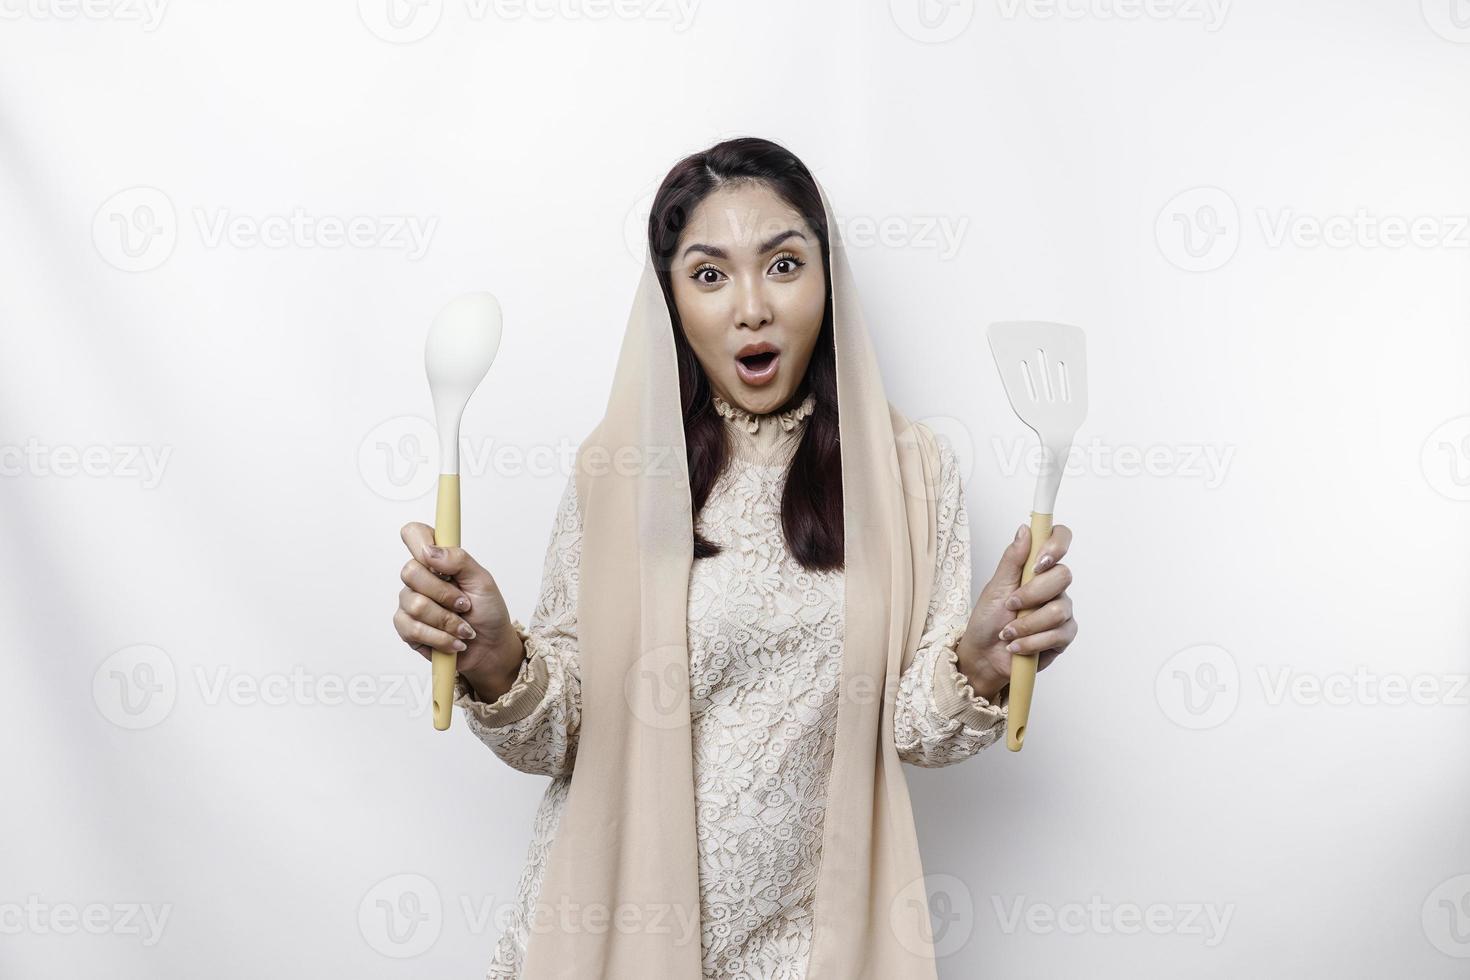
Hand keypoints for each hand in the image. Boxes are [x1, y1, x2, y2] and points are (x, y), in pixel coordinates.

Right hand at [393, 522, 525, 698]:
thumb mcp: (483, 581)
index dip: (419, 540)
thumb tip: (430, 551)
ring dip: (448, 621)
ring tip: (464, 628)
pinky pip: (414, 629)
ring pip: (416, 604)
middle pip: (410, 571)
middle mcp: (419, 578)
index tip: (433, 557)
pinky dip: (441, 638)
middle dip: (445, 594)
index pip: (414, 534)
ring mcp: (409, 602)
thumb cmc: (487, 611)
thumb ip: (459, 560)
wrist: (490, 648)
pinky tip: (454, 640)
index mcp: (438, 559)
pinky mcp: (406, 628)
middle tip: (465, 605)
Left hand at [955, 522, 1077, 700]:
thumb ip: (1012, 559)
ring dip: (1026, 624)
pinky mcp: (1064, 635)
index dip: (1057, 544)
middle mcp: (1054, 586)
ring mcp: (1062, 610)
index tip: (1039, 561)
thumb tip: (1025, 529)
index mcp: (1037, 568)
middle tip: (1010, 605)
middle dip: (1031, 594)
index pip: (1060, 540)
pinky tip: (1017, 645)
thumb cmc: (988, 619)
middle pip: (1063, 576)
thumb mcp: (994, 587)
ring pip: (1058, 609)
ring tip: (1008, 632)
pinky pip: (1057, 634)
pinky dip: (1031, 642)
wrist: (984, 655)